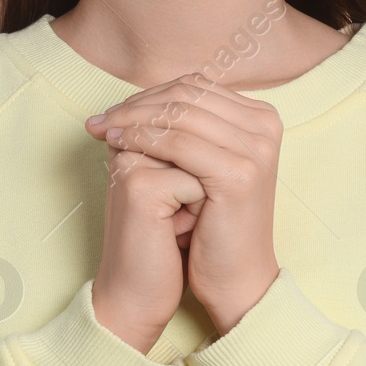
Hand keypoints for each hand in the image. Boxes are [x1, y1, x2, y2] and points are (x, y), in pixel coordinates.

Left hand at [86, 73, 281, 335]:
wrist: (236, 279)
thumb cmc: (213, 225)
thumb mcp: (203, 166)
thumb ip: (185, 128)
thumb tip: (138, 98)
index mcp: (261, 118)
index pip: (195, 86)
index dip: (149, 95)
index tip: (112, 112)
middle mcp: (266, 125)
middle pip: (187, 94)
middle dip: (136, 104)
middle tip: (100, 120)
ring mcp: (256, 147)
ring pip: (179, 113)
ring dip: (132, 119)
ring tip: (103, 132)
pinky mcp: (239, 172)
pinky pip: (177, 142)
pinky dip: (141, 138)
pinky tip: (116, 147)